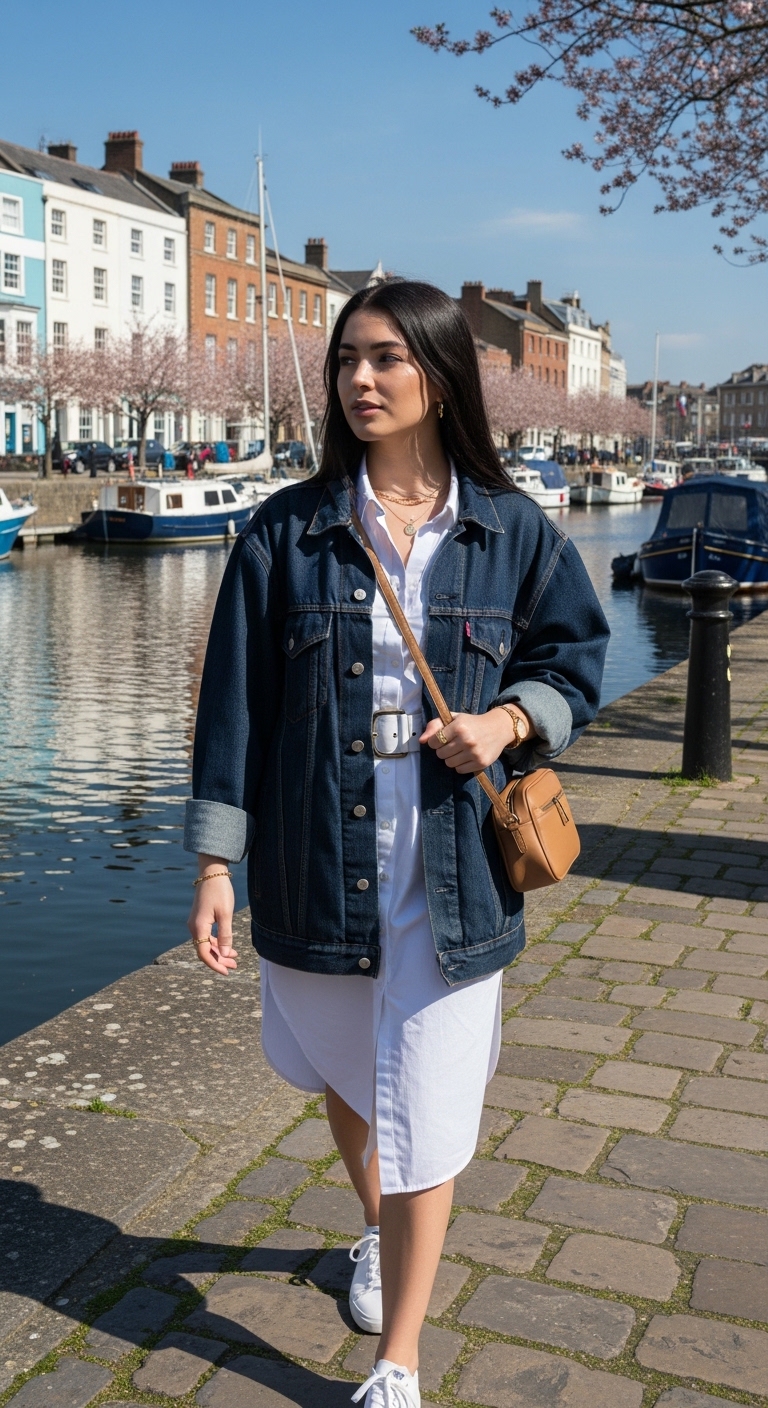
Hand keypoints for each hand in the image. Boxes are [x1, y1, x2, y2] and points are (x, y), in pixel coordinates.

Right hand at [187, 859, 237, 975]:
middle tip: (235, 966)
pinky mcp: (200, 919)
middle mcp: (194, 927)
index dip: (214, 964)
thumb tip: (224, 953)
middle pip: (204, 950)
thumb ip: (225, 935)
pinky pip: (206, 936)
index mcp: (198, 927)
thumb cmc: (220, 891)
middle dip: (219, 960)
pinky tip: (227, 946)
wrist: (211, 873)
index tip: (227, 971)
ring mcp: (196, 923)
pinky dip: (216, 943)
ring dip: (219, 952)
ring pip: (205, 944)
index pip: (203, 953)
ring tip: (234, 958)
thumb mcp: (226, 914)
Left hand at [421, 707, 530, 773]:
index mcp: (459, 726)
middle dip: (443, 750)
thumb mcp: (454, 718)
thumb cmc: (472, 723)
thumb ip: (435, 725)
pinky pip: (460, 770)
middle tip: (453, 744)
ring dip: (451, 758)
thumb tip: (421, 740)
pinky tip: (467, 756)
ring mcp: (474, 753)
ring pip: (449, 764)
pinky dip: (461, 765)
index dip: (435, 741)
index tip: (442, 738)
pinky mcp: (481, 763)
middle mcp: (467, 740)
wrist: (498, 728)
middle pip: (440, 754)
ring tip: (460, 750)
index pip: (434, 741)